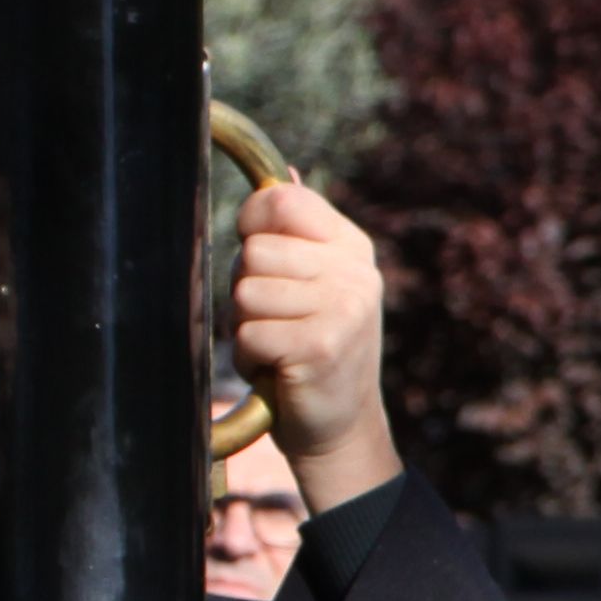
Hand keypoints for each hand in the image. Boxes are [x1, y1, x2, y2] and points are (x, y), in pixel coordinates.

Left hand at [230, 179, 398, 512]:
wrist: (340, 426)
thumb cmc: (310, 348)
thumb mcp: (312, 284)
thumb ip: (294, 233)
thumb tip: (281, 175)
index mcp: (350, 247)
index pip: (281, 200)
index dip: (252, 227)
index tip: (263, 261)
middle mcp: (355, 272)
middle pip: (253, 251)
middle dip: (247, 290)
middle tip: (277, 321)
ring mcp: (344, 308)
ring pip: (245, 292)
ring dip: (246, 326)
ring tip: (278, 345)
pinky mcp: (322, 345)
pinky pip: (248, 333)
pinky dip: (250, 357)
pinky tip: (279, 369)